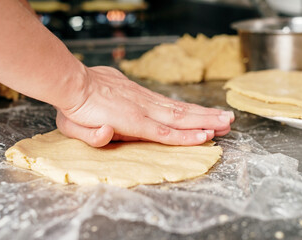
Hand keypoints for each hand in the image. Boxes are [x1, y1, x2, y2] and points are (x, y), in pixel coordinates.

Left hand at [56, 66, 233, 146]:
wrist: (73, 82)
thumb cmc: (74, 110)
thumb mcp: (74, 130)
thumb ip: (93, 136)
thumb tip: (107, 133)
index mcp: (127, 120)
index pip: (161, 131)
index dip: (184, 136)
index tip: (206, 137)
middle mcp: (141, 108)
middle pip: (178, 117)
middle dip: (205, 121)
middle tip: (228, 124)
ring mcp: (143, 99)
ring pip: (178, 108)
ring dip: (202, 113)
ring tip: (224, 116)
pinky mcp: (142, 93)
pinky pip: (168, 102)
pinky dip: (186, 107)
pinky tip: (198, 110)